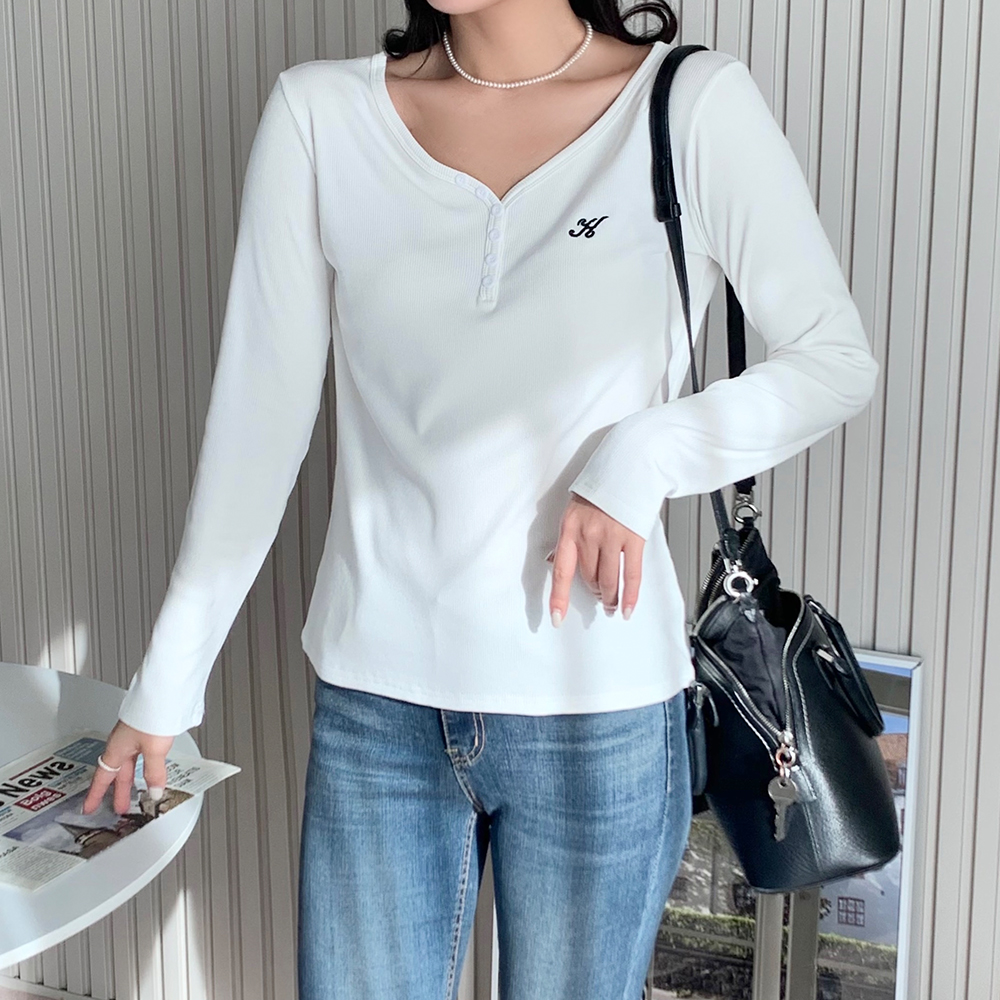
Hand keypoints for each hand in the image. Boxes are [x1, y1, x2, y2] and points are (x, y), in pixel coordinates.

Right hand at [82, 720, 174, 815]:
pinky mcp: (145, 728)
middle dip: (117, 791)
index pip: (102, 778)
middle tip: (119, 807)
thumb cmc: (151, 714)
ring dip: (130, 779)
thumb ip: (154, 773)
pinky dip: (141, 766)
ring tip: (137, 792)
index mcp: (116, 749)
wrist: (162, 690)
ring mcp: (133, 734)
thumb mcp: (154, 750)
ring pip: (128, 762)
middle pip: (117, 772)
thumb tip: (154, 792)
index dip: (95, 795)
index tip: (88, 807)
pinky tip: (149, 767)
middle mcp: (122, 742)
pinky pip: (139, 753)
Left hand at [547, 491, 643, 626]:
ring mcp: (612, 537)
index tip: (558, 617)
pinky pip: (631, 575)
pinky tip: (627, 608)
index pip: (561, 570)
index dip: (559, 597)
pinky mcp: (634, 538)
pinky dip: (629, 596)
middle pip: (588, 577)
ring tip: (611, 605)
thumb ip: (567, 538)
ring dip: (610, 597)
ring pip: (608, 580)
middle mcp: (589, 534)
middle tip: (599, 598)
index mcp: (569, 528)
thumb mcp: (573, 510)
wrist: (627, 467)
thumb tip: (553, 561)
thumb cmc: (599, 488)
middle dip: (593, 591)